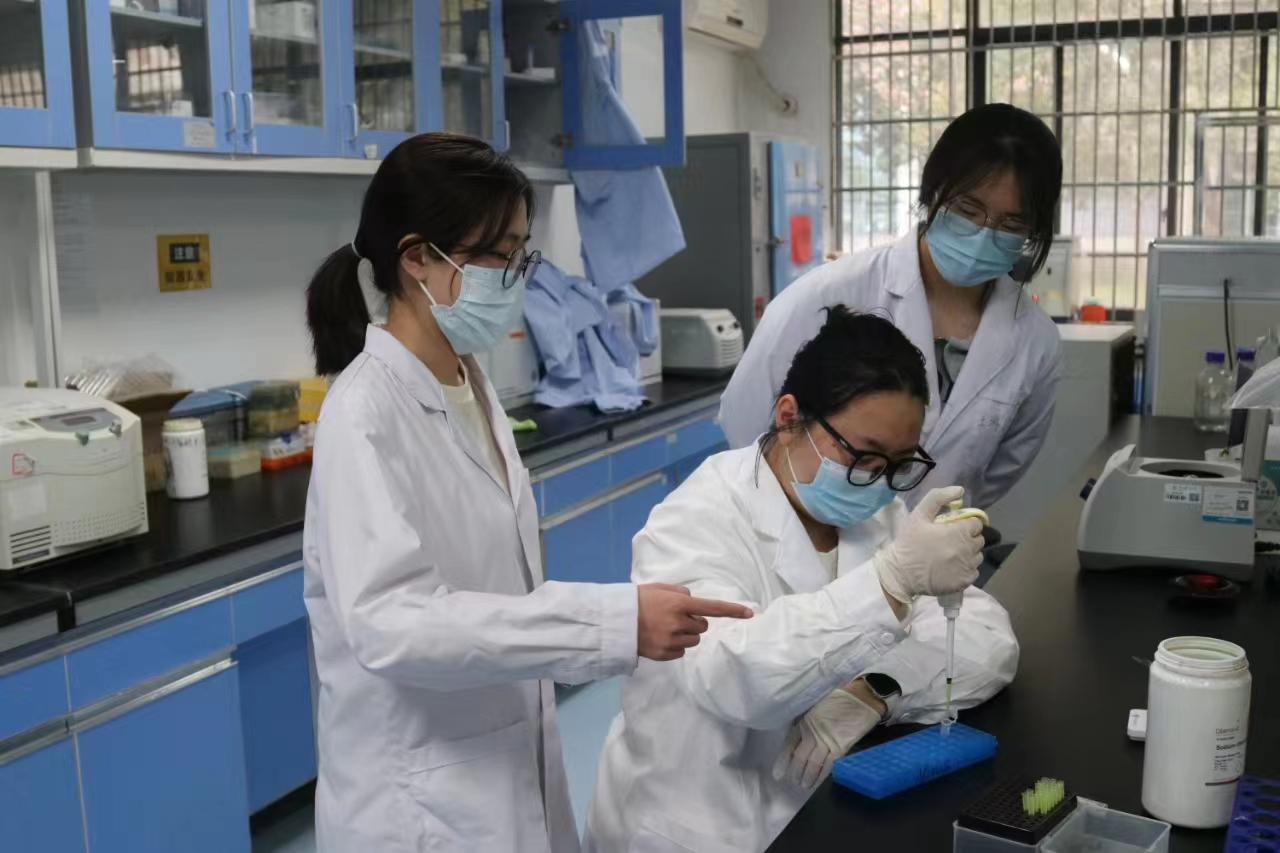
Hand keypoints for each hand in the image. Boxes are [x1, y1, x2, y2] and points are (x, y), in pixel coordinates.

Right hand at [636, 583, 753, 661]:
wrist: (615, 623)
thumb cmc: (637, 601)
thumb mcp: (658, 588)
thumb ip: (680, 593)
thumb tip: (693, 602)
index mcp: (679, 604)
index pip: (712, 608)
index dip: (732, 610)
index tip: (750, 613)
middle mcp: (679, 623)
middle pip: (703, 626)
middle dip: (694, 622)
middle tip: (675, 618)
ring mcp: (672, 640)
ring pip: (694, 640)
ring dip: (686, 635)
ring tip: (666, 628)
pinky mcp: (666, 654)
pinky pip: (681, 651)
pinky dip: (675, 645)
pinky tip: (661, 638)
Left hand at [772, 686, 881, 788]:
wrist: (862, 696)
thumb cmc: (841, 698)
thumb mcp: (817, 706)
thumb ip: (808, 721)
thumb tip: (800, 735)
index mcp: (805, 720)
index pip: (790, 744)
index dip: (784, 760)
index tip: (778, 773)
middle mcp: (813, 732)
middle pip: (800, 757)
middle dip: (795, 772)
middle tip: (793, 782)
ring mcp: (827, 740)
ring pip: (813, 763)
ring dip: (808, 777)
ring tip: (805, 785)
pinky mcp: (841, 746)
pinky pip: (829, 765)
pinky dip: (823, 775)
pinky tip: (820, 782)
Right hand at [874, 486, 982, 603]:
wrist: (901, 574)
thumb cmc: (909, 542)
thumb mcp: (919, 514)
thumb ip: (938, 497)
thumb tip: (960, 490)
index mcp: (960, 531)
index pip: (976, 523)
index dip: (966, 524)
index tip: (954, 528)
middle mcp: (968, 549)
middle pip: (979, 540)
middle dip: (968, 538)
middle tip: (950, 541)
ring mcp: (968, 567)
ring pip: (977, 556)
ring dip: (968, 554)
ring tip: (950, 556)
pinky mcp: (965, 582)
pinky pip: (974, 572)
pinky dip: (965, 569)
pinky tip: (951, 569)